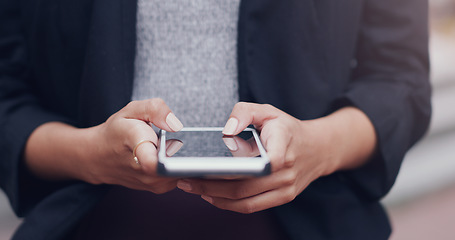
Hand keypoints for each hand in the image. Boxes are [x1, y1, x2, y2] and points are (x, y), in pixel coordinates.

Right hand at [26, 98, 183, 193]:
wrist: (98, 158)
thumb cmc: (116, 132)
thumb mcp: (132, 111)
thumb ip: (155, 109)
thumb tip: (175, 124)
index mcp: (136, 144)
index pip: (152, 161)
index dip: (167, 157)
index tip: (172, 145)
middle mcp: (144, 169)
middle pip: (177, 162)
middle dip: (184, 148)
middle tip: (171, 138)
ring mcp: (152, 182)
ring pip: (181, 169)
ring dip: (181, 157)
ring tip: (166, 146)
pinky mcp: (159, 188)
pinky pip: (179, 175)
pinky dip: (179, 165)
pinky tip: (167, 156)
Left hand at [177, 102, 375, 212]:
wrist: (318, 148)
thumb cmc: (287, 128)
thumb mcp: (267, 110)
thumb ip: (244, 112)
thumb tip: (225, 132)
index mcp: (284, 144)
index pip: (261, 161)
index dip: (233, 169)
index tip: (204, 168)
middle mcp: (287, 171)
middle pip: (244, 185)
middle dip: (210, 186)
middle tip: (186, 180)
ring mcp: (286, 188)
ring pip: (246, 201)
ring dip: (217, 199)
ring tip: (194, 190)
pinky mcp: (283, 197)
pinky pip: (253, 207)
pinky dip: (230, 205)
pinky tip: (213, 197)